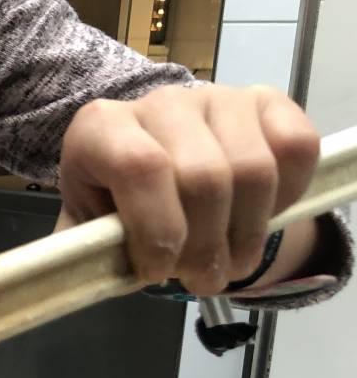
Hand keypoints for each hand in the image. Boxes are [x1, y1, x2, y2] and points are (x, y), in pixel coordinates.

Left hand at [56, 84, 320, 293]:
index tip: (158, 272)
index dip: (156, 229)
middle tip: (200, 281)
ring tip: (228, 266)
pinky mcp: (267, 101)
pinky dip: (288, 197)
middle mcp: (159, 102)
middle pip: (203, 178)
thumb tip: (80, 278)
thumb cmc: (118, 204)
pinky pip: (296, 149)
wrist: (161, 171)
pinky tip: (260, 220)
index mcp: (101, 128)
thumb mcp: (89, 228)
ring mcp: (217, 96)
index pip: (139, 168)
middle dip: (205, 247)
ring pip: (254, 171)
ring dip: (246, 236)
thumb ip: (87, 251)